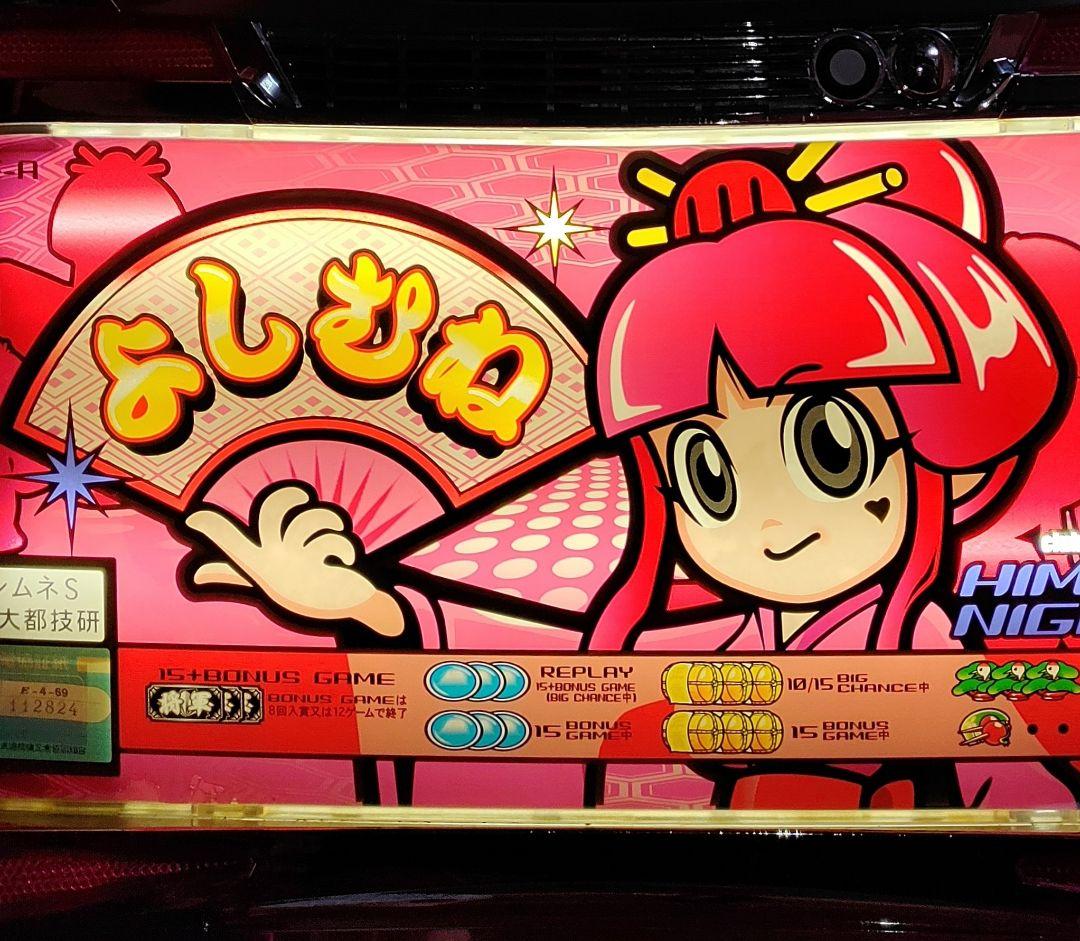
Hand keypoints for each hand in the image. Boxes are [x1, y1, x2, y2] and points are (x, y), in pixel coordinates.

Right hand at [185, 483, 404, 636]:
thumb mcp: (269, 583)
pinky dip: (344, 545)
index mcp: (261, 564)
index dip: (213, 529)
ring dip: (328, 521)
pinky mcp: (319, 567)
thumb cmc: (310, 591)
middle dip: (288, 496)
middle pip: (270, 513)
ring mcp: (295, 566)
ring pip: (306, 522)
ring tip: (335, 535)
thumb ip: (235, 573)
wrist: (351, 605)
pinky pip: (329, 540)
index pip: (231, 542)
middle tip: (303, 497)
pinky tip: (345, 559)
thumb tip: (198, 574)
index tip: (192, 520)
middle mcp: (274, 564)